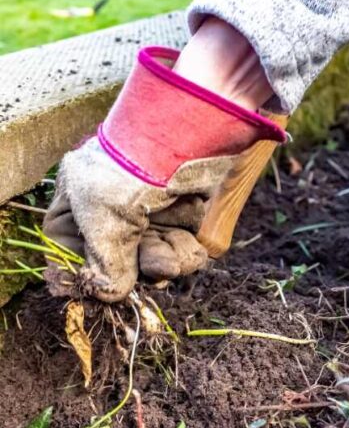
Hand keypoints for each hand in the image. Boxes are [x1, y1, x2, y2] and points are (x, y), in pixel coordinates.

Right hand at [43, 39, 283, 301]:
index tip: (107, 287)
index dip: (89, 271)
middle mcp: (114, 208)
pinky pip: (181, 249)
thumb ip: (105, 260)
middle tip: (157, 267)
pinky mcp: (183, 214)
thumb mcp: (106, 213)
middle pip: (120, 260)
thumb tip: (109, 294)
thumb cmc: (136, 166)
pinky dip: (187, 255)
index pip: (72, 247)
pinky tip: (191, 250)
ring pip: (154, 259)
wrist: (196, 133)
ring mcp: (150, 211)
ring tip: (175, 256)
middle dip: (140, 269)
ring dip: (167, 264)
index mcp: (81, 199)